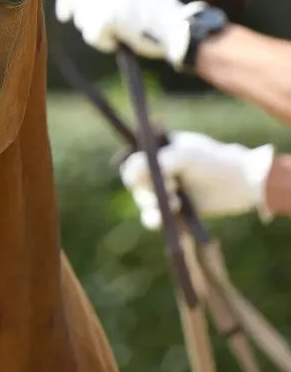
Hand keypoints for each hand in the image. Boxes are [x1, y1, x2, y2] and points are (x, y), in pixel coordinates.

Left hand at [55, 0, 206, 67]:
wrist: (179, 27)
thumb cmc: (163, 13)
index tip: (64, 12)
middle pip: (80, 1)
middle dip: (82, 17)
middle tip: (90, 28)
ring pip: (83, 20)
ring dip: (96, 31)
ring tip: (119, 34)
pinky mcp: (107, 17)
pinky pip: (92, 36)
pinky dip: (103, 43)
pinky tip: (119, 42)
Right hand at [119, 131, 274, 228]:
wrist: (241, 183)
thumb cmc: (213, 162)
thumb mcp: (185, 156)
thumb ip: (159, 162)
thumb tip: (132, 170)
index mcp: (157, 151)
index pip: (133, 162)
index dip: (133, 172)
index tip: (142, 179)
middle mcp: (157, 170)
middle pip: (135, 184)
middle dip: (147, 190)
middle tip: (171, 190)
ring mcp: (165, 189)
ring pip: (143, 201)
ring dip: (151, 205)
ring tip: (175, 204)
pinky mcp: (173, 209)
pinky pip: (154, 216)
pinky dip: (154, 219)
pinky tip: (162, 221)